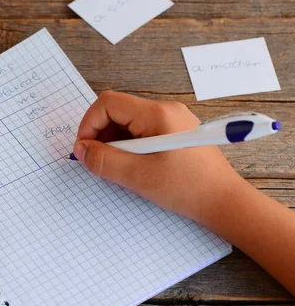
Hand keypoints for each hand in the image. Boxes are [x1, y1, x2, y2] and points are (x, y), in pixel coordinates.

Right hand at [72, 91, 243, 222]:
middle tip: (99, 162)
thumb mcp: (138, 176)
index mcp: (156, 114)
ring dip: (115, 143)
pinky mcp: (175, 133)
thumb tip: (81, 151)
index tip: (84, 150)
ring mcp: (172, 120)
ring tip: (119, 168)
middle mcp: (165, 110)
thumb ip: (104, 161)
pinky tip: (134, 167)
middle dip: (101, 135)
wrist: (224, 201)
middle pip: (117, 111)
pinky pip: (142, 131)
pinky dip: (130, 147)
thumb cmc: (187, 188)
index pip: (107, 104)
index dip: (89, 125)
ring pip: (129, 123)